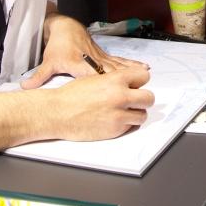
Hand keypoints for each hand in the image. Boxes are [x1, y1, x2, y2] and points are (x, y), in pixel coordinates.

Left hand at [22, 14, 147, 88]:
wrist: (64, 26)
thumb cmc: (57, 46)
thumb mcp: (48, 62)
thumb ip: (38, 77)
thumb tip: (25, 89)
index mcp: (80, 65)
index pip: (94, 76)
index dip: (105, 84)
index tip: (117, 92)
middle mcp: (93, 60)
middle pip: (111, 72)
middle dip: (125, 80)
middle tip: (140, 87)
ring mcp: (101, 57)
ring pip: (119, 65)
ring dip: (133, 71)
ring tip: (146, 77)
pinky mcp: (104, 54)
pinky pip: (120, 60)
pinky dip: (132, 64)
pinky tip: (144, 66)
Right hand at [40, 67, 154, 140]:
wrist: (56, 112)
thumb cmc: (71, 95)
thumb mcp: (95, 79)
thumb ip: (115, 81)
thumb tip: (128, 84)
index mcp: (115, 79)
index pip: (144, 76)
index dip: (139, 81)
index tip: (136, 85)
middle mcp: (120, 95)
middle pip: (149, 98)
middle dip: (142, 99)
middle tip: (134, 101)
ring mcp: (119, 114)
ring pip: (143, 115)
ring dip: (135, 114)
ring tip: (123, 112)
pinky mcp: (115, 129)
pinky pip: (131, 127)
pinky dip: (125, 125)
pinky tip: (113, 120)